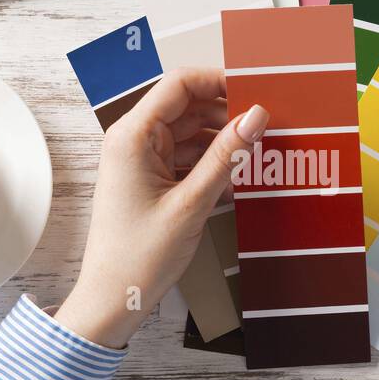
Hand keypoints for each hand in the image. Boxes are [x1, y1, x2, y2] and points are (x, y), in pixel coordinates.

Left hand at [56, 67, 268, 348]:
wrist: (113, 299)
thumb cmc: (139, 256)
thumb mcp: (192, 203)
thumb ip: (226, 156)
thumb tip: (256, 115)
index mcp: (132, 136)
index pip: (179, 84)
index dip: (219, 80)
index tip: (255, 90)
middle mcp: (133, 141)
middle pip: (187, 107)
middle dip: (226, 113)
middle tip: (265, 126)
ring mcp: (141, 161)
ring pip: (191, 134)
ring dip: (223, 142)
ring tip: (257, 155)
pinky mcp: (151, 181)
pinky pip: (187, 159)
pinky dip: (212, 165)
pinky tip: (237, 181)